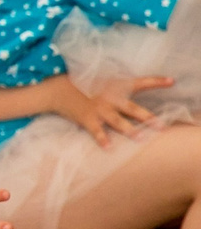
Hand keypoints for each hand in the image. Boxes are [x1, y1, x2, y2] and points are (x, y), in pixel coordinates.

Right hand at [50, 74, 168, 147]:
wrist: (57, 89)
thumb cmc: (81, 85)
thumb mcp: (100, 81)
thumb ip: (117, 86)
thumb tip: (132, 93)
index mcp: (114, 86)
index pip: (139, 82)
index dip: (156, 81)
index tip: (171, 81)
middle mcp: (109, 98)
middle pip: (132, 109)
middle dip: (147, 118)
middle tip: (161, 126)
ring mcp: (98, 109)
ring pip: (118, 121)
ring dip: (130, 130)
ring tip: (141, 138)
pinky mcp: (87, 118)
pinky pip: (97, 131)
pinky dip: (103, 140)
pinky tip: (109, 148)